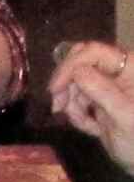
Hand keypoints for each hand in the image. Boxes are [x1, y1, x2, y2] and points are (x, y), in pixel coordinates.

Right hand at [48, 40, 133, 173]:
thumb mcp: (125, 117)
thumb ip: (102, 91)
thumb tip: (76, 71)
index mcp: (130, 68)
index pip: (93, 52)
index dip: (70, 66)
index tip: (55, 89)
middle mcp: (118, 72)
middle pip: (79, 63)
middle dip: (67, 85)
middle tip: (58, 105)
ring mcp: (108, 86)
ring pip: (74, 83)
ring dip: (72, 104)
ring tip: (84, 125)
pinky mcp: (100, 100)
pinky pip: (77, 98)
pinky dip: (78, 113)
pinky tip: (91, 129)